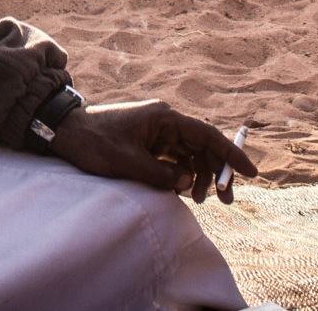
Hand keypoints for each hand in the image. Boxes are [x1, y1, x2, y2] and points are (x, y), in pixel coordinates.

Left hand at [48, 100, 257, 203]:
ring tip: (197, 200)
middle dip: (216, 172)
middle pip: (202, 146)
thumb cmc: (94, 143)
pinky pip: (174, 159)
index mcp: (164, 117)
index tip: (252, 172)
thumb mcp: (127, 162)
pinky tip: (182, 192)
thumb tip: (186, 182)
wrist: (65, 132)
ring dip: (198, 176)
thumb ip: (161, 174)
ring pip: (190, 154)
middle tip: (227, 199)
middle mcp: (164, 121)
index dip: (230, 154)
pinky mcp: (147, 143)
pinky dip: (182, 175)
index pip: (207, 134)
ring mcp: (156, 132)